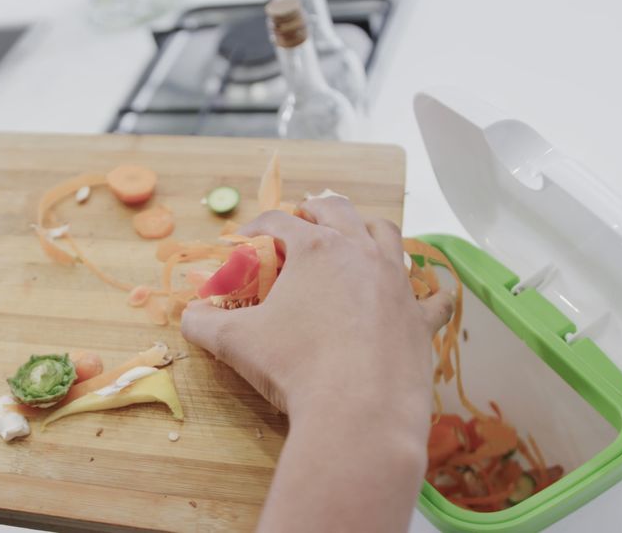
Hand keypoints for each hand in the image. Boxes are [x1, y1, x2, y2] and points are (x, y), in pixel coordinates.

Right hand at [181, 197, 454, 418]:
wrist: (358, 411)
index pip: (279, 221)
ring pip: (387, 235)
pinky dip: (427, 292)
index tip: (242, 241)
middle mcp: (360, 252)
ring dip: (368, 230)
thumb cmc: (294, 367)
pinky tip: (424, 296)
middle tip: (301, 221)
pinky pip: (433, 296)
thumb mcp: (235, 342)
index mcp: (315, 248)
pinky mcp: (420, 318)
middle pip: (337, 210)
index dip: (255, 227)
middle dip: (314, 210)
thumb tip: (188, 317)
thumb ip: (204, 324)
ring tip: (356, 237)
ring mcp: (396, 282)